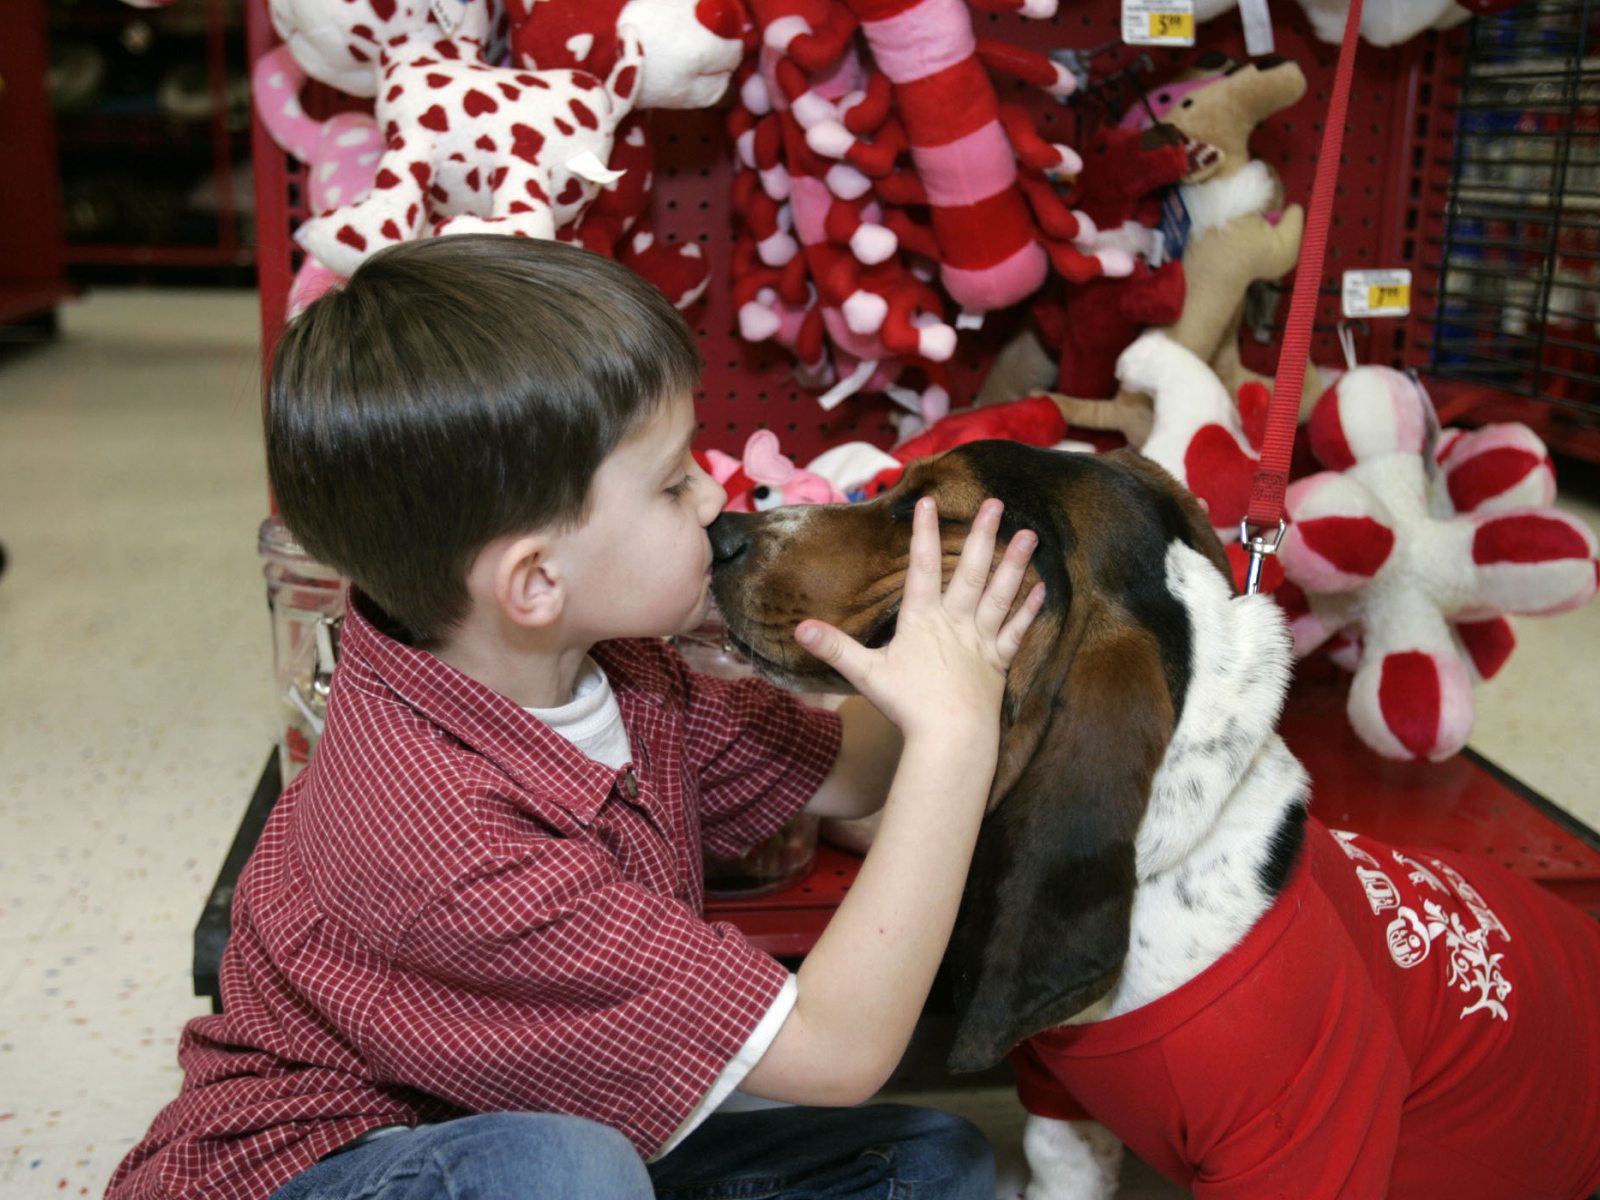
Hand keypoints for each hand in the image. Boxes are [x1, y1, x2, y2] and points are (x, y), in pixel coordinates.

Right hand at [795, 497, 1043, 742]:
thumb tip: (800, 628)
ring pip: (1000, 594)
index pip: (922, 567)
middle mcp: (955, 622)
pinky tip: (1042, 588)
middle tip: (995, 503)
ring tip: (1030, 534)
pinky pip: (1016, 631)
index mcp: (923, 620)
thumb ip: (835, 647)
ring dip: (1016, 563)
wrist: (951, 738)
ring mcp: (980, 641)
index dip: (924, 532)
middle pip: (971, 571)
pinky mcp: (998, 663)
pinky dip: (1029, 609)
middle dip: (982, 535)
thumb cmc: (908, 706)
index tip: (928, 501)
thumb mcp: (865, 674)